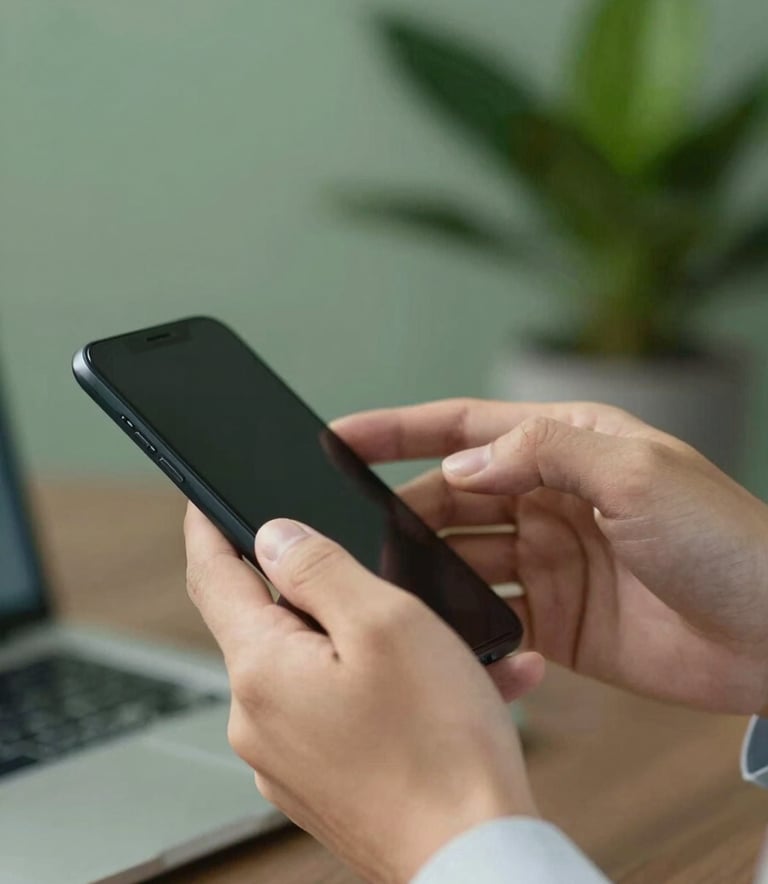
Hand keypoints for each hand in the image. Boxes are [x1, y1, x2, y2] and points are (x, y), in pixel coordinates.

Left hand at [184, 506, 542, 882]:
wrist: (475, 857)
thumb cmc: (439, 747)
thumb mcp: (385, 622)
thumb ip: (319, 567)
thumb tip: (274, 536)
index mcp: (261, 669)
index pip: (212, 575)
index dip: (207, 526)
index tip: (204, 499)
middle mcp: (259, 718)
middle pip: (275, 621)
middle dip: (329, 592)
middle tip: (387, 583)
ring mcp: (288, 756)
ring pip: (322, 665)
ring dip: (377, 644)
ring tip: (448, 650)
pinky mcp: (322, 780)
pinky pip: (342, 710)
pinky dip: (387, 689)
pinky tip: (448, 691)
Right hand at [334, 399, 767, 715]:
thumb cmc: (727, 542)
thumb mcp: (636, 472)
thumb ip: (542, 454)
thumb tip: (461, 467)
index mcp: (568, 447)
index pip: (464, 429)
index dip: (398, 431)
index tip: (338, 437)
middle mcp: (551, 499)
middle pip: (452, 498)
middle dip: (402, 512)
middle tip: (352, 534)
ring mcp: (552, 561)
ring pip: (462, 558)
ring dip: (426, 570)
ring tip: (387, 587)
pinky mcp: (558, 620)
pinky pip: (493, 617)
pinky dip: (466, 624)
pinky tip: (445, 632)